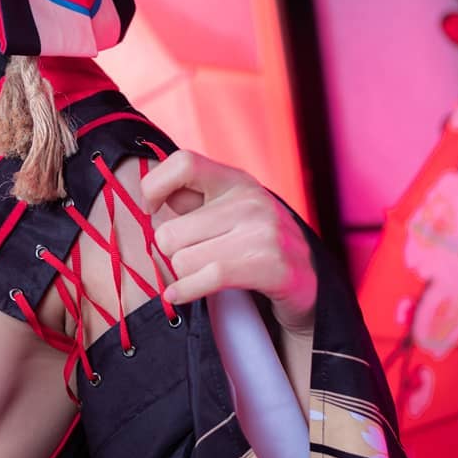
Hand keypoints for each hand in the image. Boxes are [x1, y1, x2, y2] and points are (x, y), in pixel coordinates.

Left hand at [139, 150, 316, 332]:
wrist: (307, 284)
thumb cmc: (254, 248)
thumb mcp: (226, 214)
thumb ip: (191, 202)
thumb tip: (149, 198)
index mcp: (236, 181)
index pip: (183, 163)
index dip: (154, 187)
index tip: (151, 210)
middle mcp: (251, 200)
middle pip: (170, 233)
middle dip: (173, 254)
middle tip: (192, 259)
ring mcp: (264, 232)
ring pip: (183, 260)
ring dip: (185, 276)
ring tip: (205, 276)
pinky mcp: (272, 266)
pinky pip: (208, 277)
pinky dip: (186, 291)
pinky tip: (178, 295)